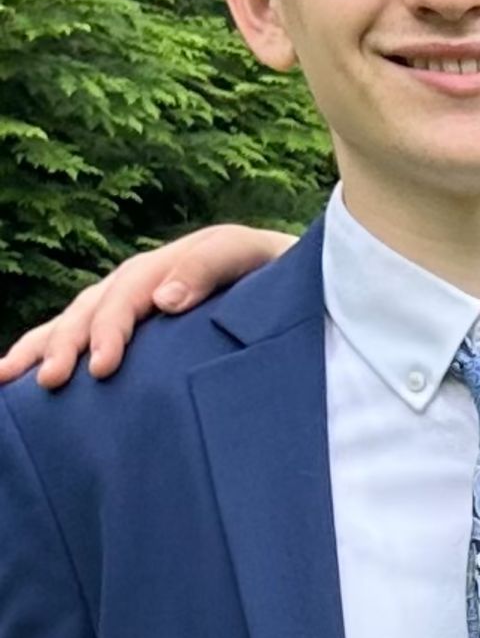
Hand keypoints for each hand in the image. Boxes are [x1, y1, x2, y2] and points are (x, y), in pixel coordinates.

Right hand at [0, 226, 296, 388]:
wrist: (293, 282)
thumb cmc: (275, 274)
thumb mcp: (253, 257)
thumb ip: (212, 267)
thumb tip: (164, 299)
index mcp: (168, 267)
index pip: (128, 294)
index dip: (111, 328)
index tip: (102, 367)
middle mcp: (140, 284)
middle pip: (92, 308)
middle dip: (66, 343)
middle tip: (51, 380)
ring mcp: (129, 305)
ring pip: (73, 321)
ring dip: (42, 346)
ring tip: (8, 375)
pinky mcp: (127, 331)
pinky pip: (79, 336)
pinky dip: (43, 350)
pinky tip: (13, 377)